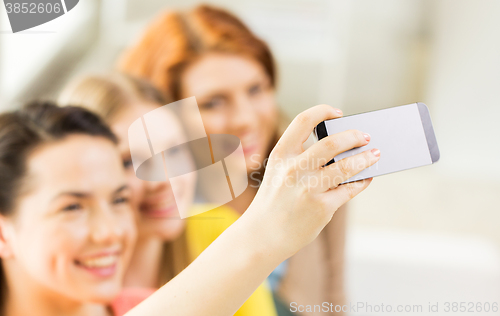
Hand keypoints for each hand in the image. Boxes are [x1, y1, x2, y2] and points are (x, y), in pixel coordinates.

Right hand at [242, 104, 379, 260]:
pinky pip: (350, 189)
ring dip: (366, 158)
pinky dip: (362, 181)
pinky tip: (366, 178)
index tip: (338, 113)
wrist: (262, 235)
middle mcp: (294, 169)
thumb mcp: (279, 173)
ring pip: (347, 166)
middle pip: (332, 142)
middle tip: (365, 136)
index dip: (323, 111)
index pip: (303, 121)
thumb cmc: (275, 201)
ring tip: (376, 154)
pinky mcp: (322, 207)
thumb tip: (343, 149)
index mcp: (281, 155)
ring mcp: (308, 189)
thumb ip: (303, 159)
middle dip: (354, 136)